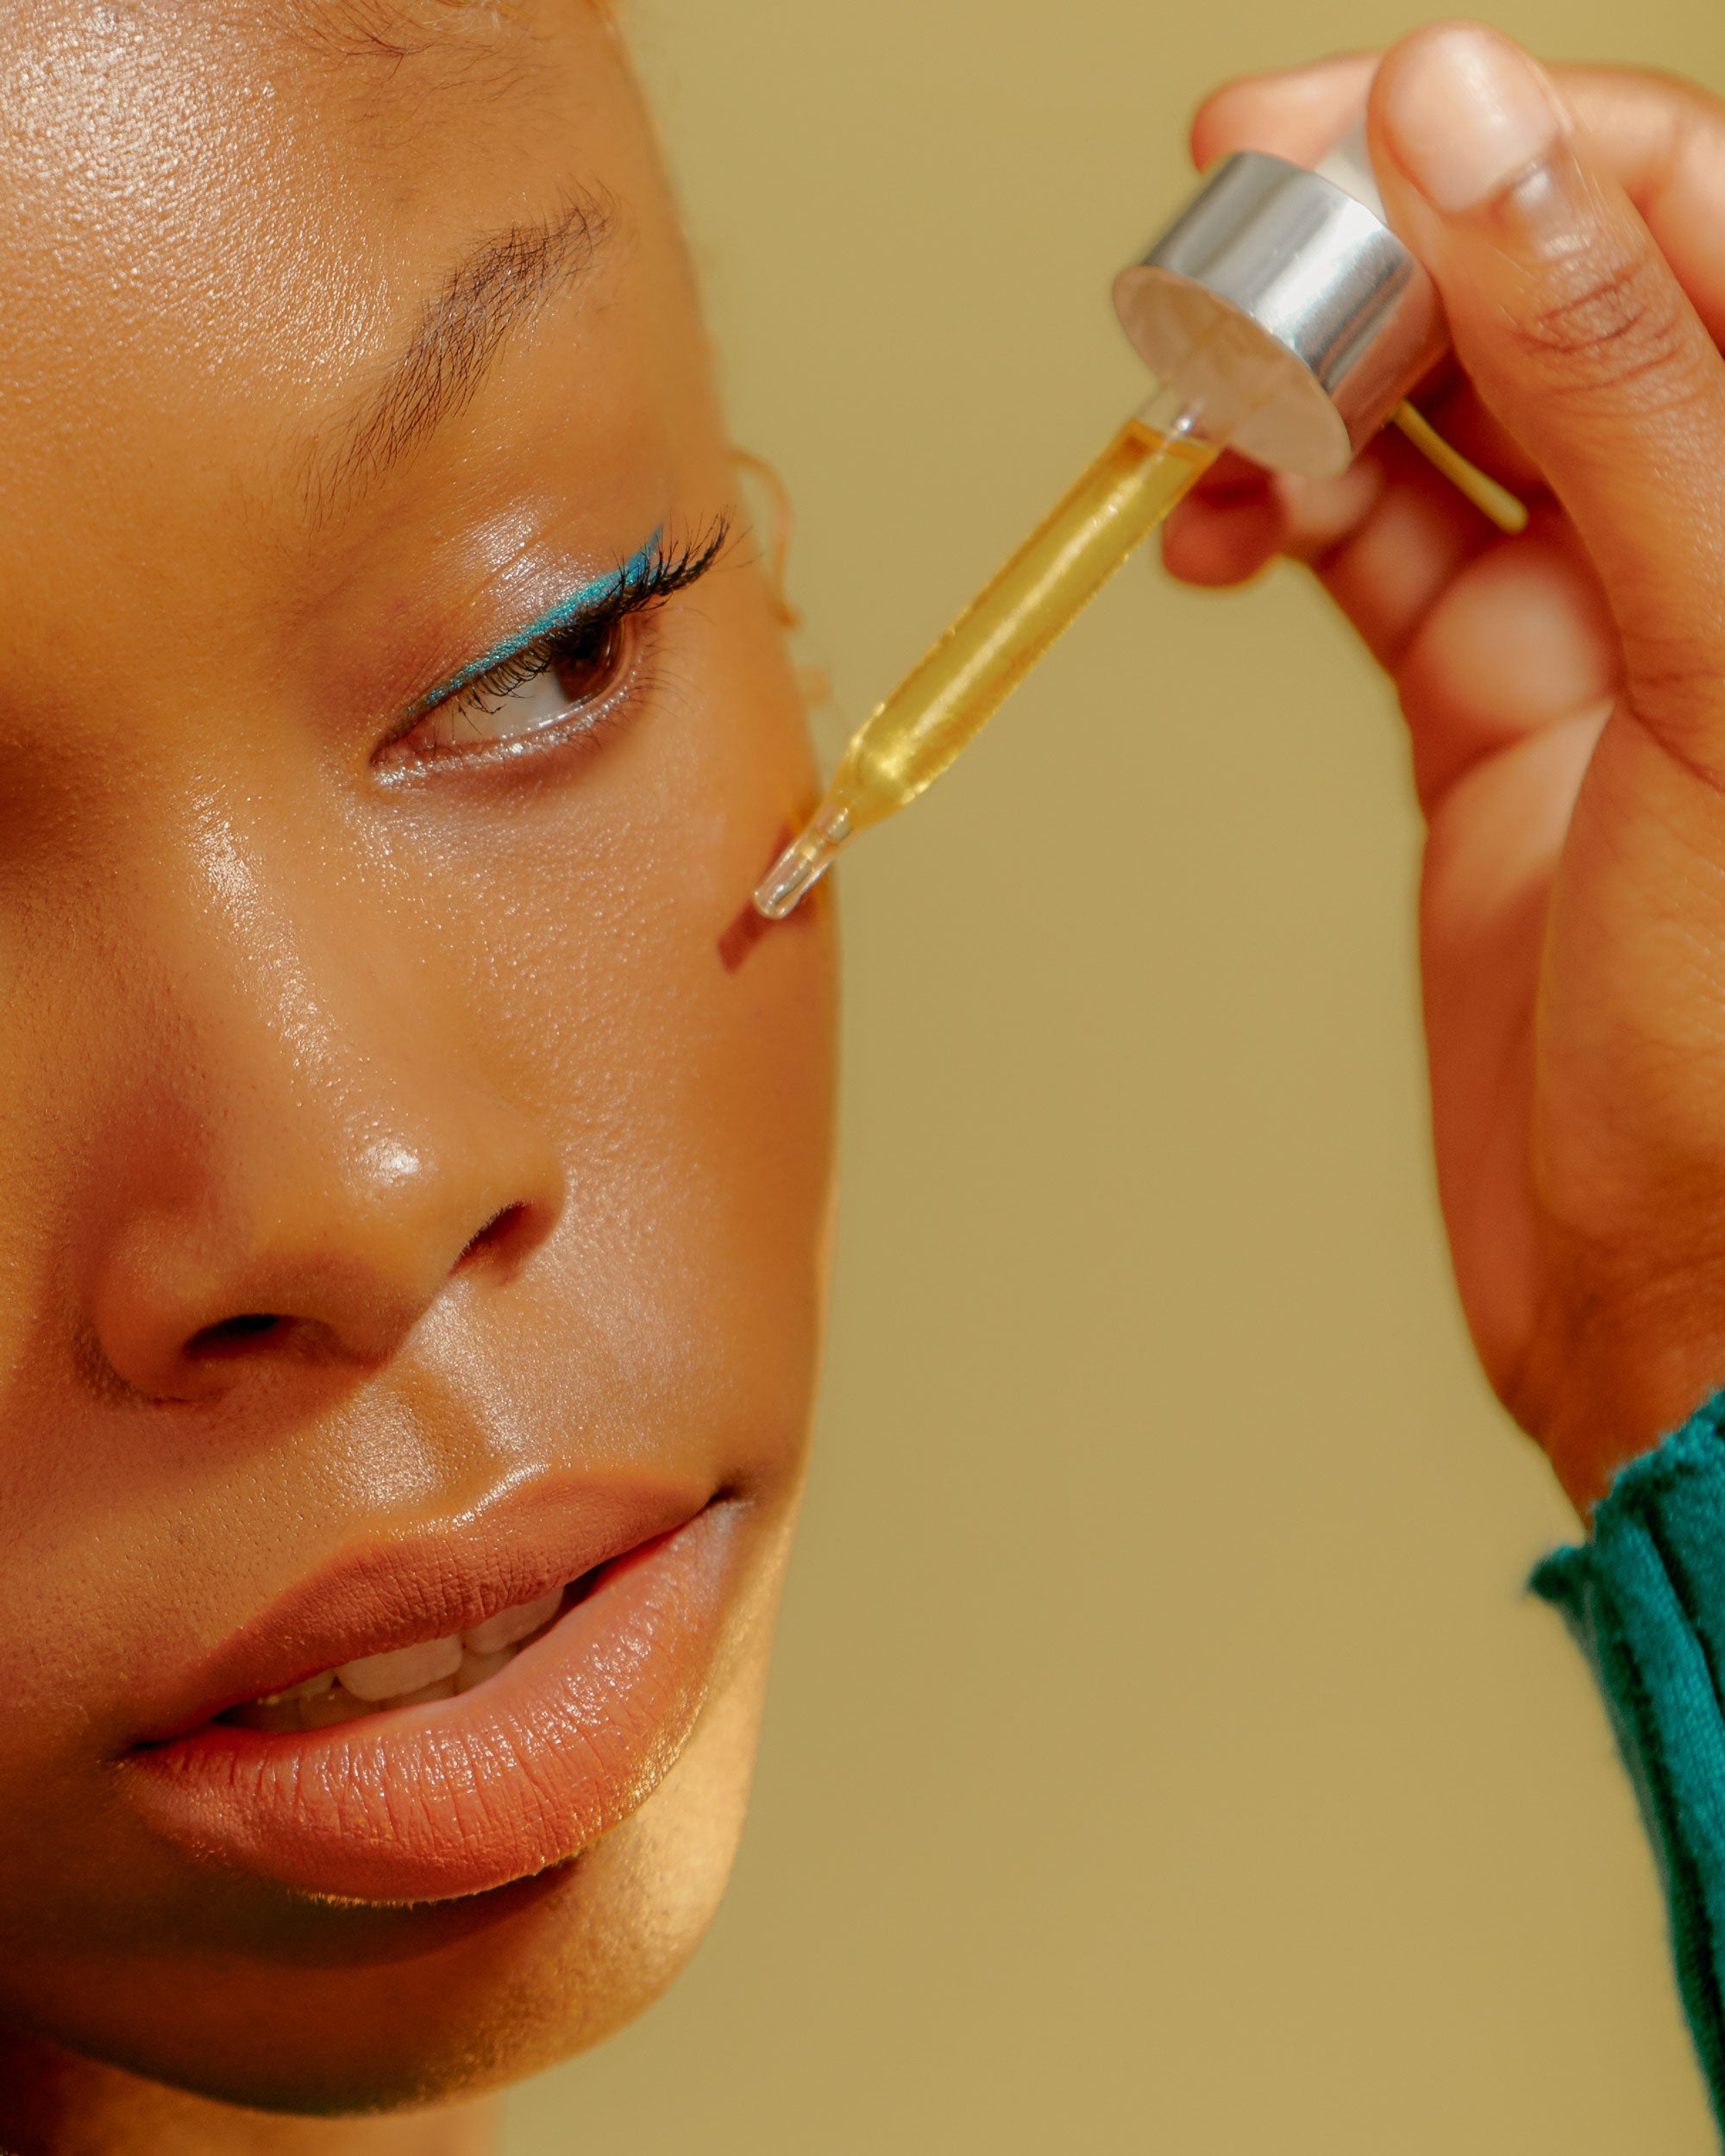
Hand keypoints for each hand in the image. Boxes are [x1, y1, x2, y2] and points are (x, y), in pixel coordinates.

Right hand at [1164, 27, 1724, 1506]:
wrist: (1670, 1284)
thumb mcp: (1711, 666)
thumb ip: (1616, 386)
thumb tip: (1474, 134)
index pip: (1679, 209)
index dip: (1499, 139)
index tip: (1328, 125)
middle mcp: (1723, 525)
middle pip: (1543, 284)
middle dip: (1380, 246)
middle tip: (1227, 257)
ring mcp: (1609, 612)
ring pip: (1446, 409)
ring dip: (1314, 379)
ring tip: (1203, 401)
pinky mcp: (1497, 703)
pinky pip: (1382, 546)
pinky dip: (1288, 509)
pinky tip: (1218, 520)